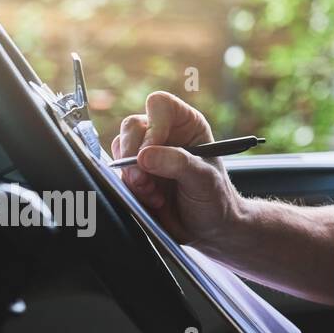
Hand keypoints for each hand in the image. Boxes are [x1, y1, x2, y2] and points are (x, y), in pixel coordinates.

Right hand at [110, 91, 242, 248]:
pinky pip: (118, 174)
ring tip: (156, 194)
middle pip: (132, 126)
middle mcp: (165, 134)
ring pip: (120, 149)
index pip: (160, 104)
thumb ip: (178, 164)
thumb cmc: (216, 199)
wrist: (208, 228)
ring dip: (133, 176)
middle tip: (146, 180)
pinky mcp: (135, 174)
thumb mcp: (204, 179)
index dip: (154, 125)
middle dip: (134, 156)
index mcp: (186, 125)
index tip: (155, 150)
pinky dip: (130, 189)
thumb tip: (144, 155)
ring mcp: (147, 154)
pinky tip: (151, 200)